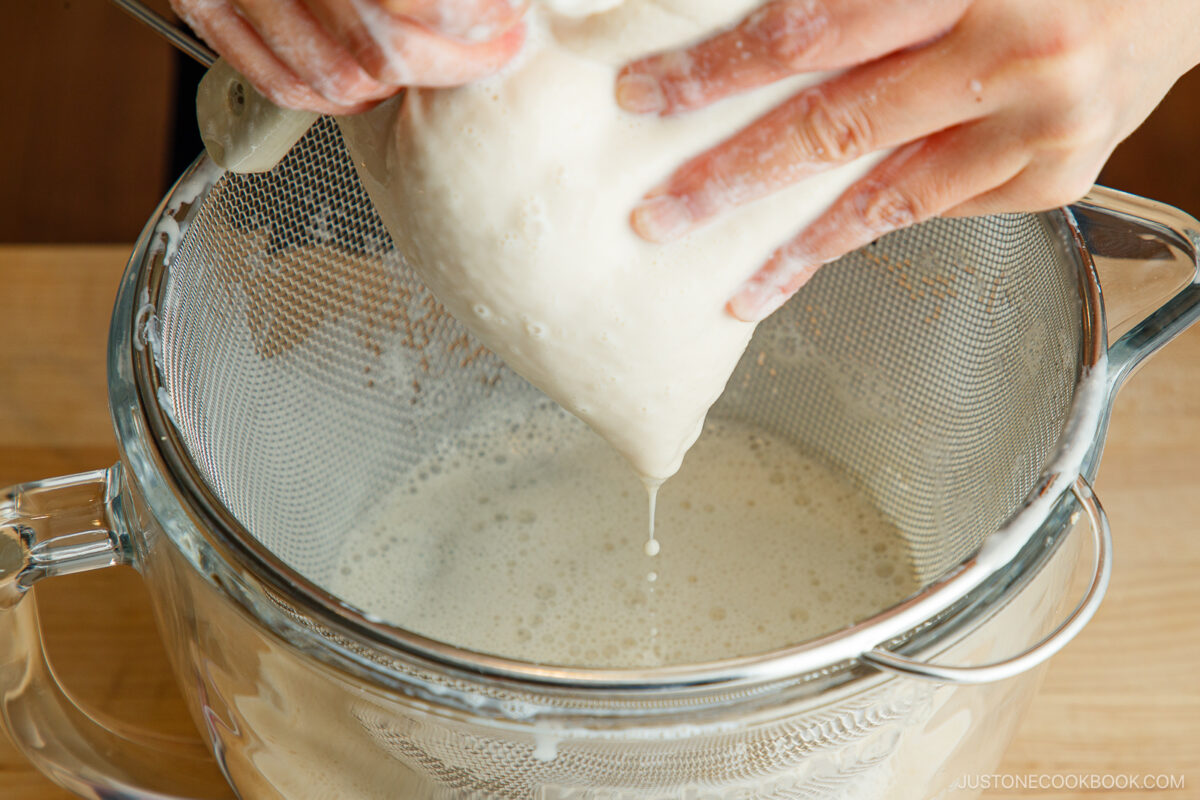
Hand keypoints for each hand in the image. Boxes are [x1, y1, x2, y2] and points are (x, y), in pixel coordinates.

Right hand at [171, 0, 527, 113]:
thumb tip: (505, 0)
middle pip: (383, 52)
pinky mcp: (202, 3)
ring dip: (402, 83)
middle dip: (455, 62)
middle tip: (492, 45)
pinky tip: (378, 76)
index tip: (509, 17)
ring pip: (336, 81)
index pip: (420, 5)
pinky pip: (283, 84)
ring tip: (441, 56)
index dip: (479, 21)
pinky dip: (339, 95)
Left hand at [617, 0, 1199, 320]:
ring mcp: (1044, 123)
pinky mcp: (1059, 174)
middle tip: (657, 216)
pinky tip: (805, 257)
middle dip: (732, 177)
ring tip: (728, 280)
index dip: (720, 69)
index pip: (812, 29)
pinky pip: (937, 209)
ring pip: (887, 196)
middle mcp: (1013, 50)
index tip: (646, 96)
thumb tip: (759, 22)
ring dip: (795, 243)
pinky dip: (864, 230)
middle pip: (836, 125)